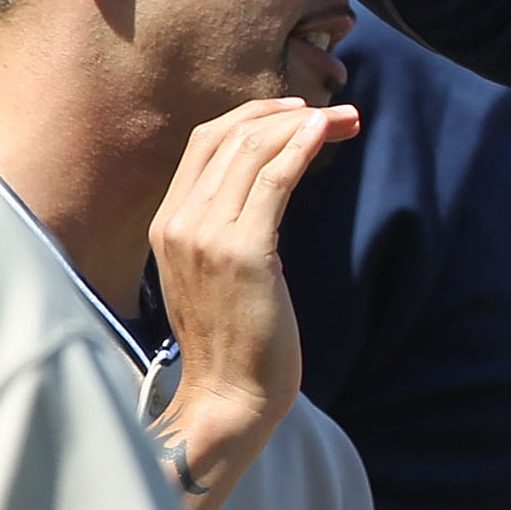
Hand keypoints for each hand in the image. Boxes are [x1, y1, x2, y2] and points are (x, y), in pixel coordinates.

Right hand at [147, 98, 358, 509]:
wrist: (229, 398)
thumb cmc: (234, 343)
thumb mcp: (217, 274)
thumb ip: (227, 231)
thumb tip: (266, 195)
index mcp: (167, 225)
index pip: (205, 144)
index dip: (253, 117)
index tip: (296, 113)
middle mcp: (179, 223)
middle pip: (227, 136)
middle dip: (282, 113)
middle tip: (330, 111)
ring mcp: (206, 236)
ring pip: (252, 150)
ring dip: (302, 124)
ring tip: (343, 118)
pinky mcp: (244, 253)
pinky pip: (274, 180)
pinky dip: (301, 146)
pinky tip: (326, 132)